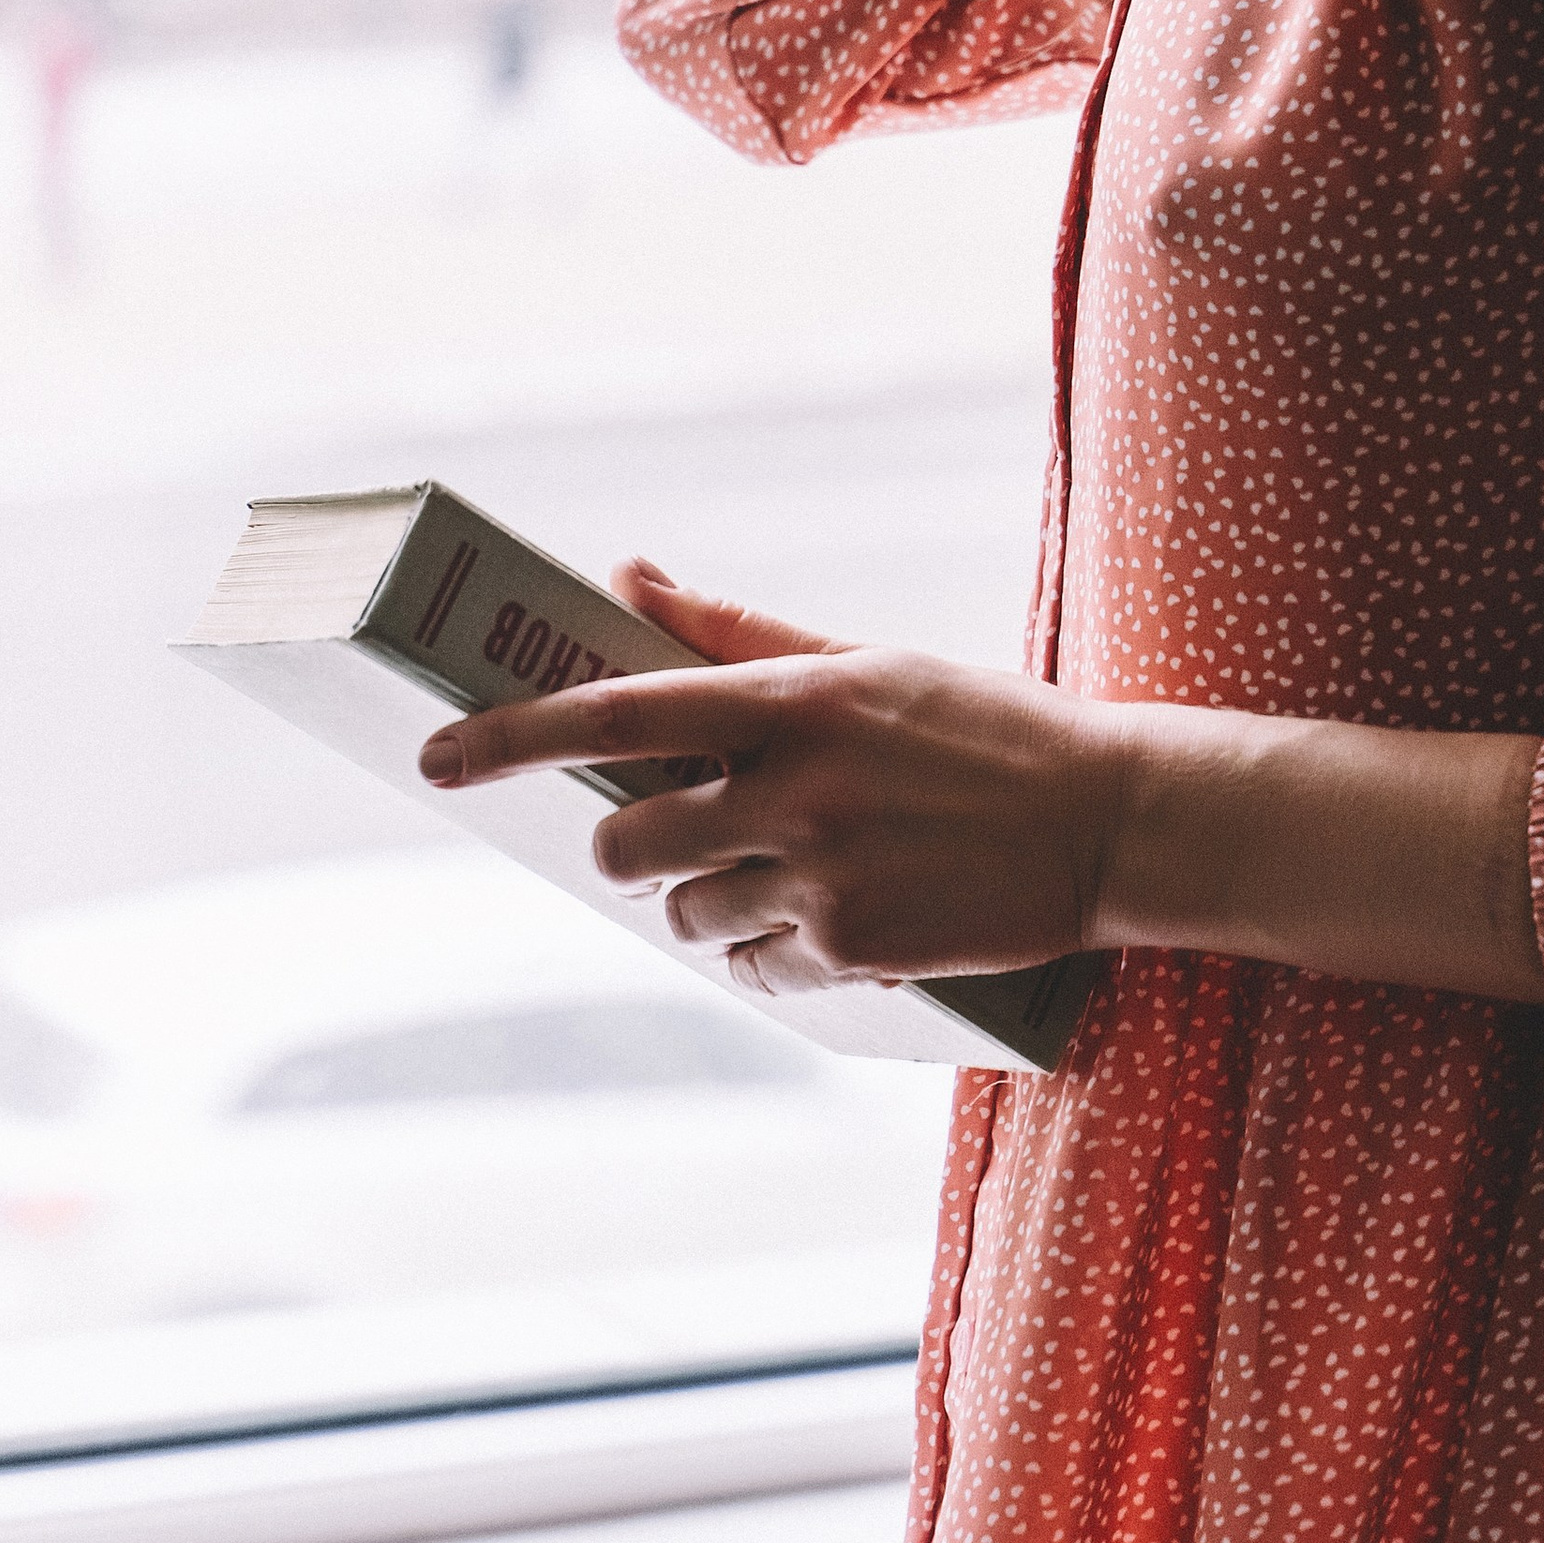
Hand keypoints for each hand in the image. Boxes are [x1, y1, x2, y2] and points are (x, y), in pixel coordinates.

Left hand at [418, 565, 1120, 995]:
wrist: (1110, 819)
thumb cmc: (983, 724)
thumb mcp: (865, 660)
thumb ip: (738, 630)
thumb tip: (629, 572)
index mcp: (793, 699)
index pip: (617, 713)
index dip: (510, 739)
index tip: (433, 759)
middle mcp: (795, 787)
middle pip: (631, 842)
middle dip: (630, 850)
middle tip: (679, 836)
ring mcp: (821, 877)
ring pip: (684, 914)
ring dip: (704, 904)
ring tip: (784, 874)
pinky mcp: (852, 953)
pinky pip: (751, 969)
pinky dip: (764, 955)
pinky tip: (828, 922)